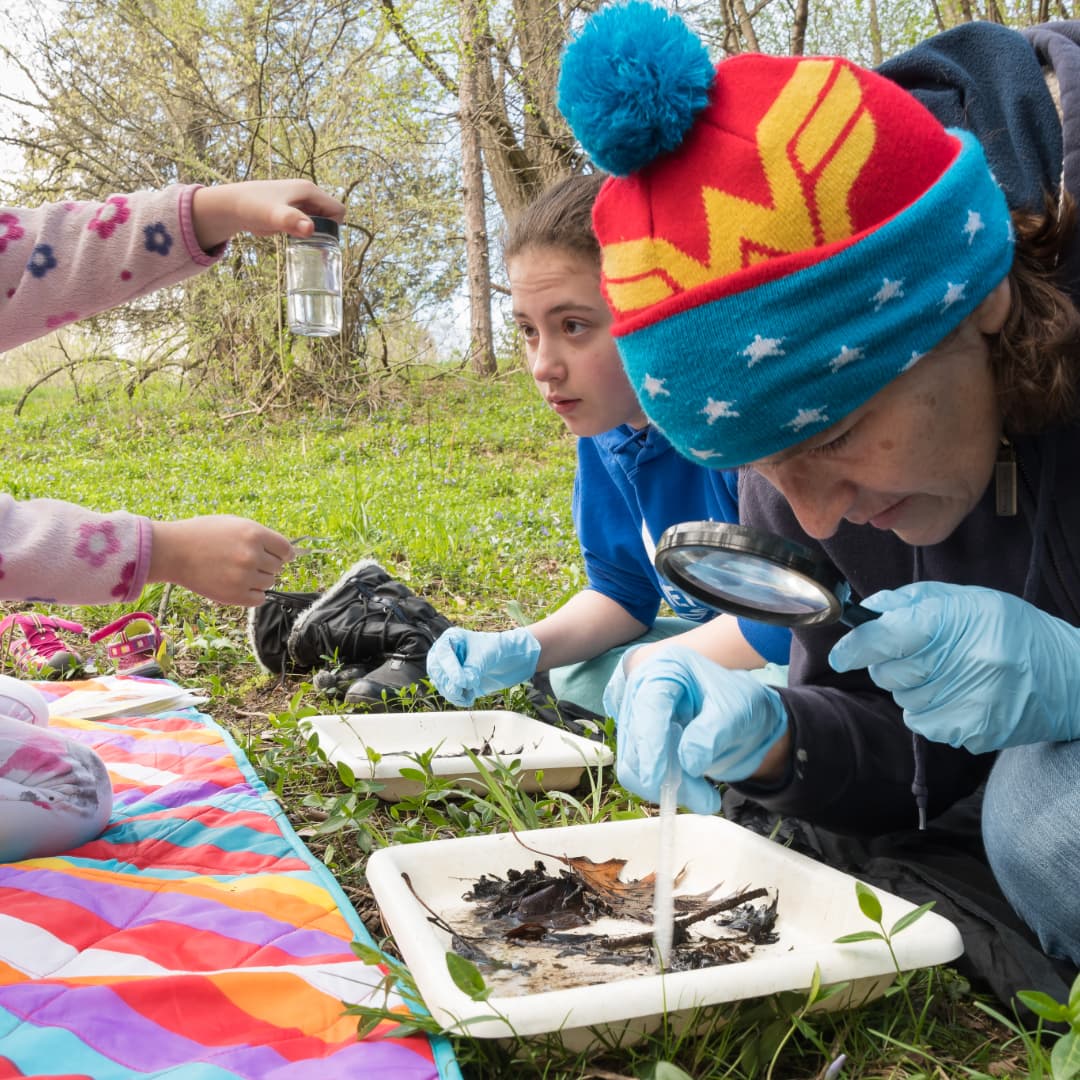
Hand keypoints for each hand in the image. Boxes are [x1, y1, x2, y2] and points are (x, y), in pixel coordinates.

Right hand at [149, 516, 294, 606]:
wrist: (173, 551)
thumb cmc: (202, 534)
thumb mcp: (234, 523)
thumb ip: (260, 535)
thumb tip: (286, 552)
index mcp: (254, 534)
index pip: (286, 549)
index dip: (283, 553)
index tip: (279, 556)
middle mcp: (252, 556)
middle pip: (277, 567)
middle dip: (266, 565)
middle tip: (246, 562)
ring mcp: (244, 577)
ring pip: (269, 583)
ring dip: (258, 579)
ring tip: (237, 572)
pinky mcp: (235, 596)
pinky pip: (259, 599)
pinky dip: (252, 594)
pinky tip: (238, 585)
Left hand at [191, 180, 345, 249]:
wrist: (231, 205)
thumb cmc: (252, 207)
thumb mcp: (273, 216)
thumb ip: (291, 221)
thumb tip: (310, 229)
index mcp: (309, 190)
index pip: (338, 210)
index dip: (334, 227)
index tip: (318, 239)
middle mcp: (307, 194)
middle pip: (331, 216)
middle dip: (325, 231)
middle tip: (309, 243)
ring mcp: (300, 202)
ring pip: (320, 220)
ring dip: (315, 233)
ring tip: (299, 241)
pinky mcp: (292, 210)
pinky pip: (308, 222)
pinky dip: (305, 232)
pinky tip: (291, 238)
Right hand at [425, 626, 540, 706]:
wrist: (512, 659)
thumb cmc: (499, 648)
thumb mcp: (486, 655)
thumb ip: (473, 668)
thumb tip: (464, 684)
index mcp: (451, 638)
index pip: (443, 655)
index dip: (450, 670)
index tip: (462, 682)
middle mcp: (446, 653)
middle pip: (436, 670)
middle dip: (449, 683)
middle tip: (462, 691)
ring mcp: (449, 668)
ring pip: (441, 684)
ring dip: (453, 693)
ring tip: (469, 695)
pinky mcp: (455, 683)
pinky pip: (448, 693)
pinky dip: (457, 699)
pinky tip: (469, 698)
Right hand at [606, 645, 788, 813]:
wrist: (743, 716)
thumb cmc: (740, 703)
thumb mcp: (737, 711)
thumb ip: (713, 733)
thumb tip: (688, 763)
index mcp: (666, 668)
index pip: (649, 704)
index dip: (650, 742)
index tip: (656, 778)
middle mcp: (643, 690)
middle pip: (636, 739)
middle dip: (664, 776)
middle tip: (706, 799)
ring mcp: (637, 718)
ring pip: (633, 764)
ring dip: (666, 788)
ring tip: (706, 797)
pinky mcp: (639, 744)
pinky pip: (640, 774)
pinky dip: (665, 789)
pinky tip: (695, 789)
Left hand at [828, 581, 1079, 752]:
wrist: (1071, 677)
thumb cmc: (1013, 630)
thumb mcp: (969, 600)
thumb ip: (913, 601)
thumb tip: (868, 611)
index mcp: (955, 623)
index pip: (887, 636)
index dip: (856, 646)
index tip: (841, 655)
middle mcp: (961, 663)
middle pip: (887, 673)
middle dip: (892, 664)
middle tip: (923, 655)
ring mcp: (968, 702)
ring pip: (903, 700)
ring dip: (914, 688)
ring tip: (952, 674)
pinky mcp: (973, 732)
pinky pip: (923, 724)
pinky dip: (931, 711)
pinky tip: (960, 696)